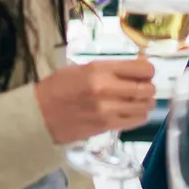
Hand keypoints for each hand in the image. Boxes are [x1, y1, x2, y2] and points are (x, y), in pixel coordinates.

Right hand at [35, 57, 157, 144]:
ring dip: (146, 102)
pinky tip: (132, 112)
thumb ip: (112, 67)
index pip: (142, 69)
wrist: (39, 114)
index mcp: (100, 70)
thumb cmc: (59, 87)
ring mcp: (108, 110)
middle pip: (147, 88)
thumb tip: (141, 62)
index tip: (145, 72)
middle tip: (143, 87)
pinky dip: (140, 115)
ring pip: (145, 106)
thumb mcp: (84, 68)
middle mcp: (107, 89)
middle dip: (149, 87)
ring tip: (138, 100)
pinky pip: (136, 121)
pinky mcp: (107, 127)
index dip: (148, 70)